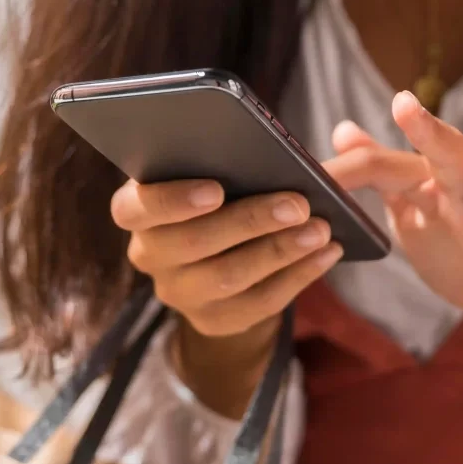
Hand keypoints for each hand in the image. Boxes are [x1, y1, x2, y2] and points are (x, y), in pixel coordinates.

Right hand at [110, 179, 342, 416]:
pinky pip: (258, 303)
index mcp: (138, 208)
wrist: (225, 251)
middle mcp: (150, 254)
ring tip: (320, 229)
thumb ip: (247, 156)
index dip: (172, 201)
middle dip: (250, 222)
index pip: (135, 207)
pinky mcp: (214, 320)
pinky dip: (298, 276)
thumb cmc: (225, 189)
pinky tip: (326, 253)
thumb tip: (313, 142)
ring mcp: (180, 293)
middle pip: (193, 244)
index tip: (217, 190)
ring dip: (280, 251)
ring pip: (228, 277)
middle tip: (298, 205)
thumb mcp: (222, 168)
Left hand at [330, 92, 462, 398]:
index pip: (393, 165)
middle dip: (427, 132)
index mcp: (439, 187)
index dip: (353, 166)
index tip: (310, 166)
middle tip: (402, 102)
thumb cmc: (457, 249)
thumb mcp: (414, 208)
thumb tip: (343, 130)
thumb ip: (385, 171)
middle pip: (450, 159)